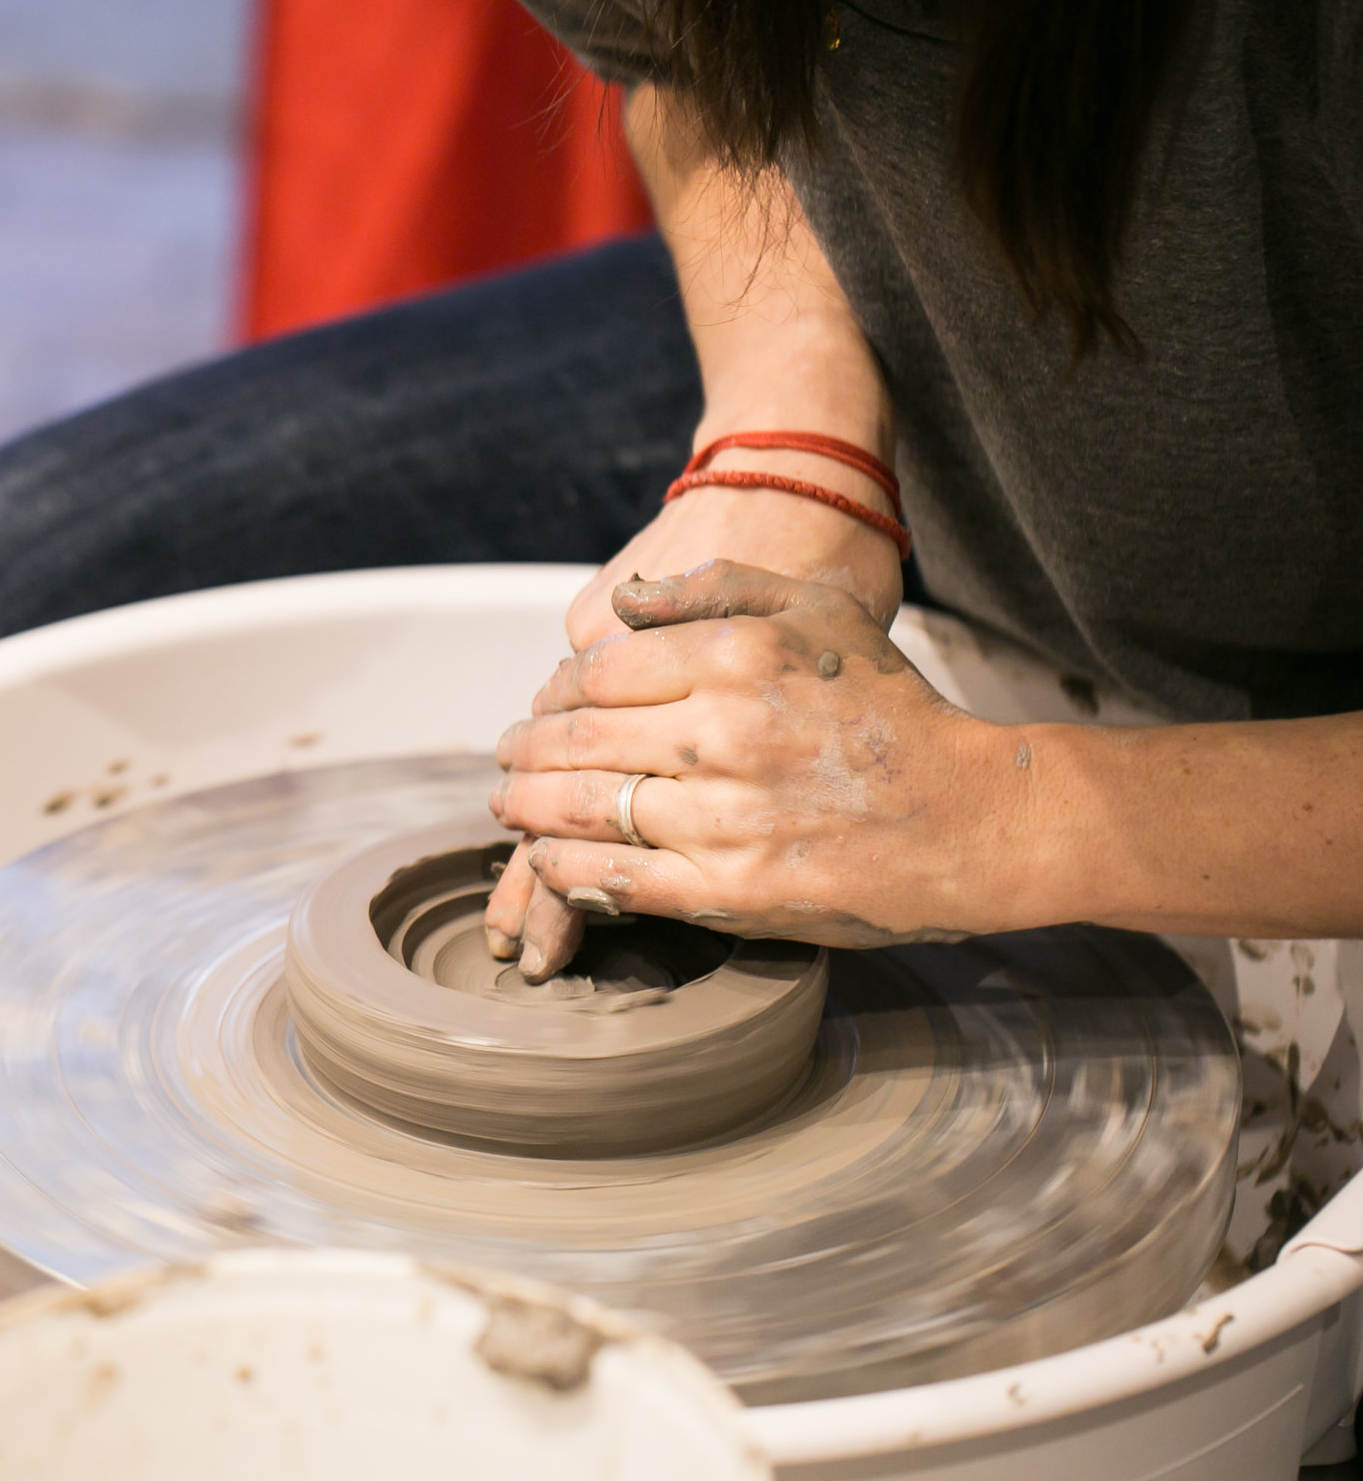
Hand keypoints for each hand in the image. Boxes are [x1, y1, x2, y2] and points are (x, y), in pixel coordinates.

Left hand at [499, 475, 910, 974]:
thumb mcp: (819, 613)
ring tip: (508, 804)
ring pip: (582, 809)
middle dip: (523, 750)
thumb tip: (625, 600)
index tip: (542, 703)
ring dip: (525, 808)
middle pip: (576, 739)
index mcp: (736, 657)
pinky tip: (545, 860)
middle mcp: (722, 733)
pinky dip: (564, 869)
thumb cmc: (894, 711)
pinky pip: (613, 878)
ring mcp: (722, 817)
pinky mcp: (728, 892)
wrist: (976, 819)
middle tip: (505, 757)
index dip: (554, 691)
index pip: (598, 671)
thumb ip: (718, 588)